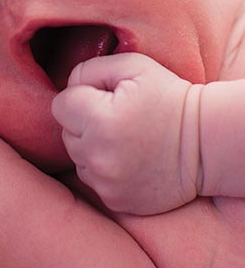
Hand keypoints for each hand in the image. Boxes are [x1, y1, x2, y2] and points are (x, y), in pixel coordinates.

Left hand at [51, 52, 202, 214]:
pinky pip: (92, 180)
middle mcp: (99, 156)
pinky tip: (129, 160)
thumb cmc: (169, 99)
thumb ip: (89, 70)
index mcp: (100, 120)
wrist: (205, 145)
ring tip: (125, 140)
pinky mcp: (115, 200)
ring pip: (77, 158)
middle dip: (85, 123)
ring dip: (93, 147)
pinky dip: (104, 170)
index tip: (106, 99)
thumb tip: (68, 85)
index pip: (61, 105)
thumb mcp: (133, 67)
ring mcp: (106, 183)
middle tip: (119, 120)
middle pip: (67, 133)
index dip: (81, 97)